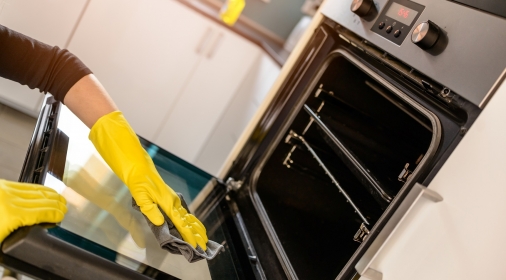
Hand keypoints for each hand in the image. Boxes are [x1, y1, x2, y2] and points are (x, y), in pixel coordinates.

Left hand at [0, 179, 66, 242]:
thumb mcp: (2, 242)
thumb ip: (17, 241)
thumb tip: (35, 240)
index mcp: (11, 215)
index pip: (41, 213)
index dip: (55, 214)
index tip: (61, 216)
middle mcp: (10, 200)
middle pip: (42, 200)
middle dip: (57, 205)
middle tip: (64, 209)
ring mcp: (7, 190)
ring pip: (37, 191)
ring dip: (52, 195)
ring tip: (60, 200)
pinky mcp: (4, 184)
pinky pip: (28, 186)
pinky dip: (40, 189)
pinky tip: (47, 192)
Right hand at [88, 111, 207, 249]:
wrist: (134, 165)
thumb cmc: (139, 179)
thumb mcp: (142, 196)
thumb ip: (150, 210)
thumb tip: (159, 222)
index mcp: (166, 202)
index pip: (181, 221)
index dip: (190, 233)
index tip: (197, 243)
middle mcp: (170, 202)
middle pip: (185, 221)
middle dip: (195, 233)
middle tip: (204, 245)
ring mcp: (168, 199)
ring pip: (184, 217)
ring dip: (192, 228)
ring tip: (201, 239)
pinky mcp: (164, 196)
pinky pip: (177, 211)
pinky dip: (183, 219)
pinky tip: (187, 224)